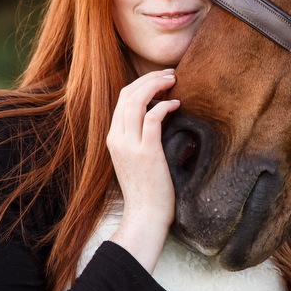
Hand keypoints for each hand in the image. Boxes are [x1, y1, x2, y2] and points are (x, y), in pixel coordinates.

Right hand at [106, 69, 180, 271]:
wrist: (145, 216)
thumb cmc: (148, 190)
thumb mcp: (138, 159)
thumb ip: (142, 138)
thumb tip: (160, 116)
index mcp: (113, 138)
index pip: (122, 100)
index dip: (141, 84)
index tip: (161, 79)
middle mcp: (117, 138)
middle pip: (128, 94)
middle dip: (149, 78)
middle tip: (171, 74)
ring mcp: (129, 145)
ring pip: (137, 101)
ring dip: (157, 85)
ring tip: (174, 80)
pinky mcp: (146, 152)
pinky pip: (153, 117)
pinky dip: (165, 105)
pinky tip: (177, 104)